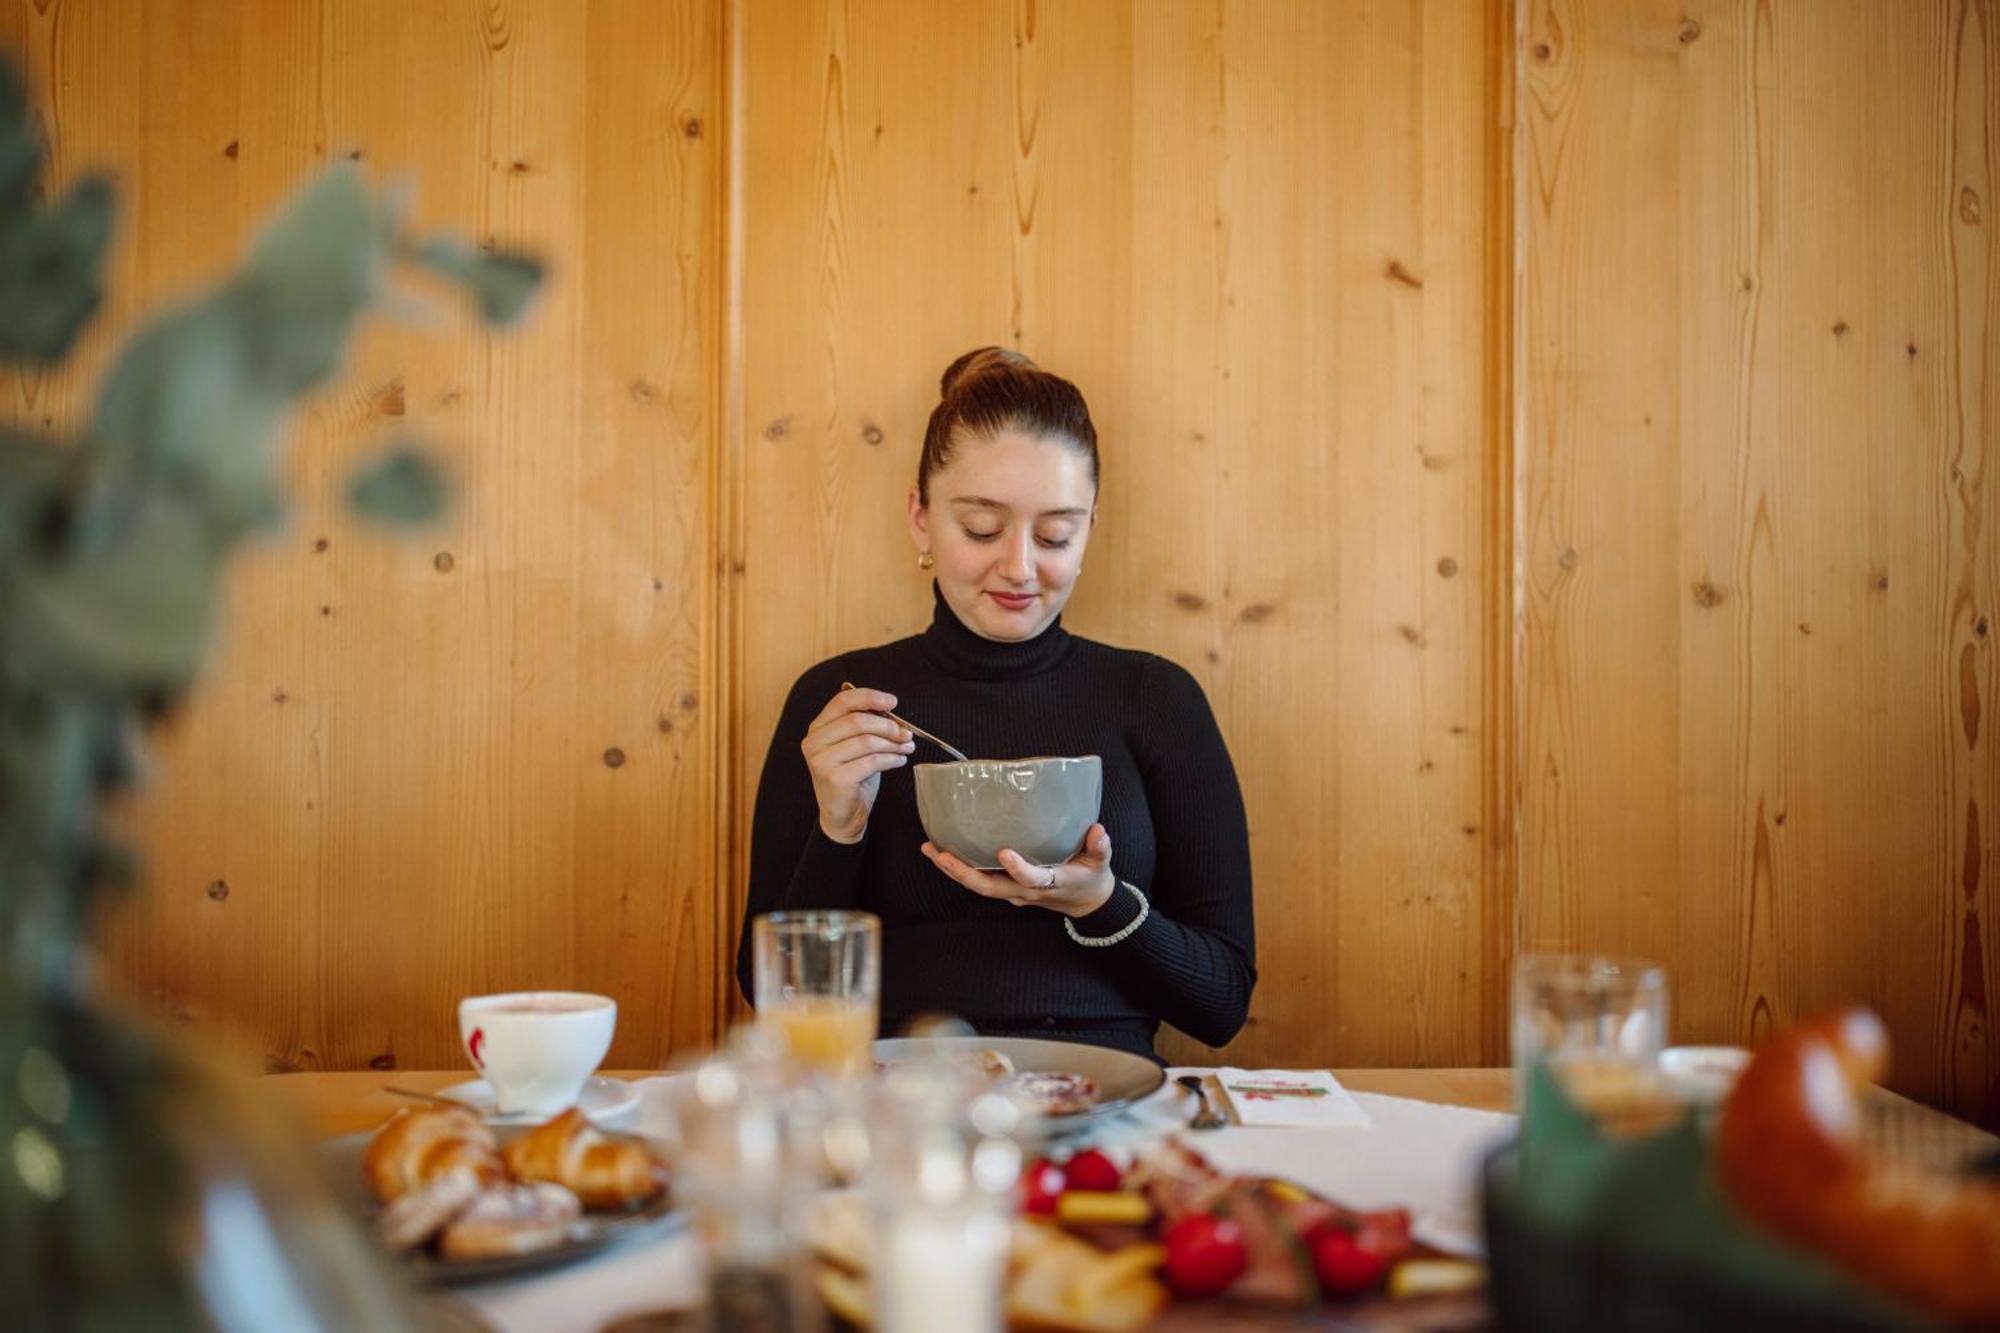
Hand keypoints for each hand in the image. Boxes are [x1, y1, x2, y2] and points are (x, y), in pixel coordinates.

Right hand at [802, 686, 914, 842]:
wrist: (842, 816)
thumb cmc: (851, 777)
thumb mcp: (855, 746)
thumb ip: (865, 726)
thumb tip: (890, 709)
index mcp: (818, 728)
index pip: (843, 701)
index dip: (870, 697)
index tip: (892, 702)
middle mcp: (814, 743)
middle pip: (857, 720)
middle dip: (888, 725)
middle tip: (906, 733)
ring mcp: (822, 762)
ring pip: (867, 741)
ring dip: (893, 744)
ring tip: (906, 748)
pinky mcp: (835, 779)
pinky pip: (872, 762)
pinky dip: (891, 759)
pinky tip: (899, 761)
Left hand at [921, 823, 1116, 918]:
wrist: (1086, 902)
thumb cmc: (1091, 877)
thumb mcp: (1100, 863)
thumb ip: (1099, 847)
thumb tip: (1098, 830)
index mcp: (1051, 883)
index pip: (1033, 880)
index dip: (1019, 869)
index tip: (1004, 853)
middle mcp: (1026, 891)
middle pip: (990, 888)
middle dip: (963, 873)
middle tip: (940, 854)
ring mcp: (1013, 892)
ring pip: (979, 886)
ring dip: (953, 870)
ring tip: (930, 849)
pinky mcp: (1006, 887)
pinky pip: (980, 880)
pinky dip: (959, 868)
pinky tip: (941, 852)